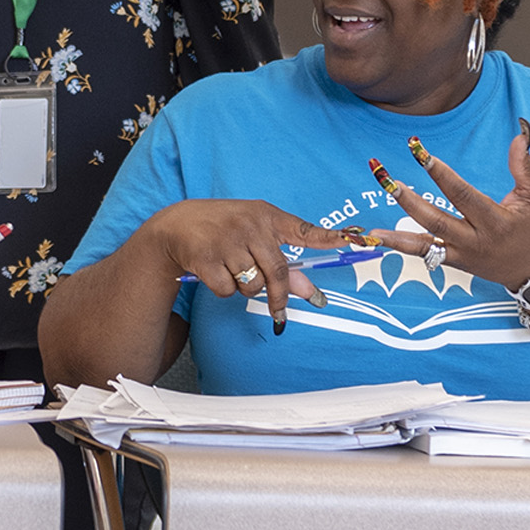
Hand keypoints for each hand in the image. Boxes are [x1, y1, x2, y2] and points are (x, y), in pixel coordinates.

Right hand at [143, 199, 357, 333]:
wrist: (176, 224)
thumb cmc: (224, 229)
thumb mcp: (255, 237)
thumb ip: (285, 263)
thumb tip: (313, 293)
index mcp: (266, 216)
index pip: (304, 229)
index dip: (329, 238)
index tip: (354, 240)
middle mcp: (249, 225)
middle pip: (278, 272)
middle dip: (279, 296)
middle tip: (279, 313)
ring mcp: (227, 239)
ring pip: (252, 284)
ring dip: (246, 288)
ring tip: (232, 269)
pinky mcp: (206, 256)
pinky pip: (228, 290)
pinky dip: (224, 289)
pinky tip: (214, 272)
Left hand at [366, 120, 529, 291]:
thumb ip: (525, 165)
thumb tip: (518, 134)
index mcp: (495, 220)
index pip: (461, 193)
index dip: (438, 172)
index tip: (417, 150)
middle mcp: (475, 240)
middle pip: (434, 218)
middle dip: (406, 198)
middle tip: (384, 177)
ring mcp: (462, 254)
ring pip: (423, 242)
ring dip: (394, 233)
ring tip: (368, 226)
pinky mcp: (454, 262)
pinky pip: (424, 254)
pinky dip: (400, 246)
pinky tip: (376, 239)